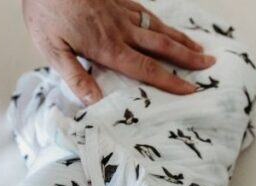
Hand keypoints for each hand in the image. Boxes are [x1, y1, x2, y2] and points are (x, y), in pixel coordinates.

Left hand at [21, 0, 215, 103]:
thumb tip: (94, 103)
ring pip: (159, 28)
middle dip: (187, 58)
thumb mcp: (52, 49)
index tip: (190, 89)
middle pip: (162, 47)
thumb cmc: (46, 11)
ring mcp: (122, 12)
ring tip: (201, 48)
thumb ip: (75, 76)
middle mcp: (121, 30)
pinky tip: (167, 27)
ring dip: (181, 40)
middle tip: (209, 65)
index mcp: (107, 48)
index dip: (170, 81)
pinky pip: (147, 13)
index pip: (145, 69)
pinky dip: (162, 23)